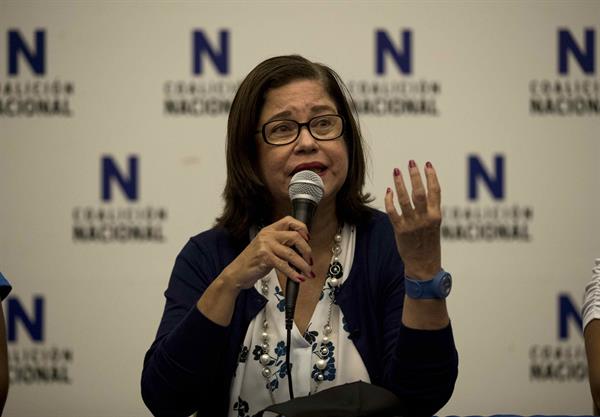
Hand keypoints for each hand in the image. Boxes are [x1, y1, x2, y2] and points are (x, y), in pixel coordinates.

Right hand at [223, 216, 312, 289]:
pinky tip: (298, 278)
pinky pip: (284, 265)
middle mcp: (267, 235)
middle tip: (310, 260)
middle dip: (306, 250)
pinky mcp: (264, 257)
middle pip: (295, 236)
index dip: (302, 228)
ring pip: (291, 253)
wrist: (236, 272)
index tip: (308, 238)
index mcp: (269, 230)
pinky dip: (293, 273)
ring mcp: (265, 246)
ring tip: (308, 272)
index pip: (289, 221)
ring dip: (303, 265)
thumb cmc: (252, 261)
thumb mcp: (267, 247)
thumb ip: (281, 245)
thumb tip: (302, 250)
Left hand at [384, 160, 441, 279]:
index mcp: (436, 216)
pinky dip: (390, 200)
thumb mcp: (434, 225)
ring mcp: (412, 224)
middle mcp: (425, 218)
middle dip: (415, 176)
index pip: (435, 191)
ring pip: (405, 200)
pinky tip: (388, 191)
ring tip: (397, 171)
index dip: (431, 176)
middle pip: (420, 192)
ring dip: (400, 184)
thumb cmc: (429, 243)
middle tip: (411, 162)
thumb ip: (430, 209)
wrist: (424, 265)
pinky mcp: (400, 230)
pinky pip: (393, 212)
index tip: (427, 164)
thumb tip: (423, 189)